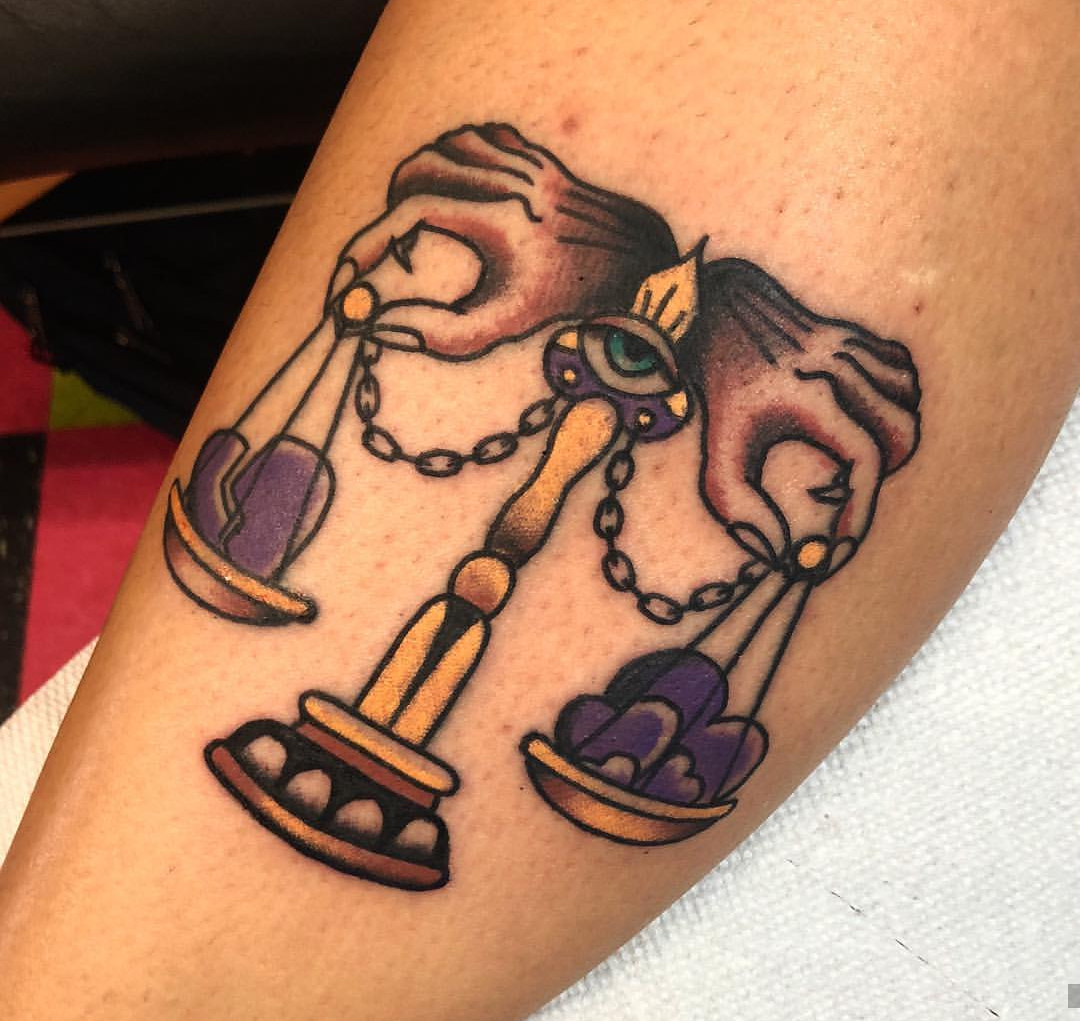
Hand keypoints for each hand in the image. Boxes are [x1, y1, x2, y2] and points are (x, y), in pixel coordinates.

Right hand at [329, 123, 676, 357]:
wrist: (627, 261)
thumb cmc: (559, 299)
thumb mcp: (500, 328)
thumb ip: (440, 335)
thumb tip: (381, 324)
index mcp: (501, 222)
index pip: (412, 214)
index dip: (370, 244)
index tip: (351, 276)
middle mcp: (511, 180)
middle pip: (418, 169)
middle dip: (394, 209)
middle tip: (403, 251)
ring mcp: (523, 158)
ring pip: (442, 147)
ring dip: (420, 181)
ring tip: (429, 222)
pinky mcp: (531, 146)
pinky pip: (472, 136)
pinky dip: (453, 158)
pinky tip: (461, 192)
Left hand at [681, 258, 920, 573]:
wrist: (720, 314)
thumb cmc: (721, 398)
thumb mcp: (716, 459)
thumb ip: (740, 512)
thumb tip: (778, 552)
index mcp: (808, 394)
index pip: (863, 457)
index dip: (859, 510)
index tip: (838, 547)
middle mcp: (840, 365)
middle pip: (901, 431)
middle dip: (882, 474)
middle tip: (841, 491)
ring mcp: (857, 345)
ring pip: (910, 404)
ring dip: (892, 440)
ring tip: (850, 456)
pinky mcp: (866, 334)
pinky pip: (905, 378)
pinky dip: (897, 405)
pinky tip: (862, 418)